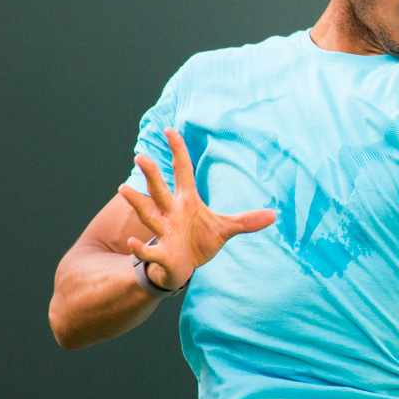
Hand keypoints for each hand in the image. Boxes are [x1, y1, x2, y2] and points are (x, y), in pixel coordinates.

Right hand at [117, 127, 276, 290]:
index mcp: (187, 202)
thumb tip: (274, 215)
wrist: (183, 268)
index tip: (170, 129)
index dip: (178, 152)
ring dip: (138, 202)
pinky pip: (150, 250)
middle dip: (152, 175)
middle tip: (141, 156)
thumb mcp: (225, 228)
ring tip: (124, 188)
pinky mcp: (162, 254)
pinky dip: (141, 248)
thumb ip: (246, 220)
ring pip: (149, 215)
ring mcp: (164, 232)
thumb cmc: (199, 241)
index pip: (182, 172)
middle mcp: (171, 213)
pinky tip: (131, 244)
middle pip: (160, 190)